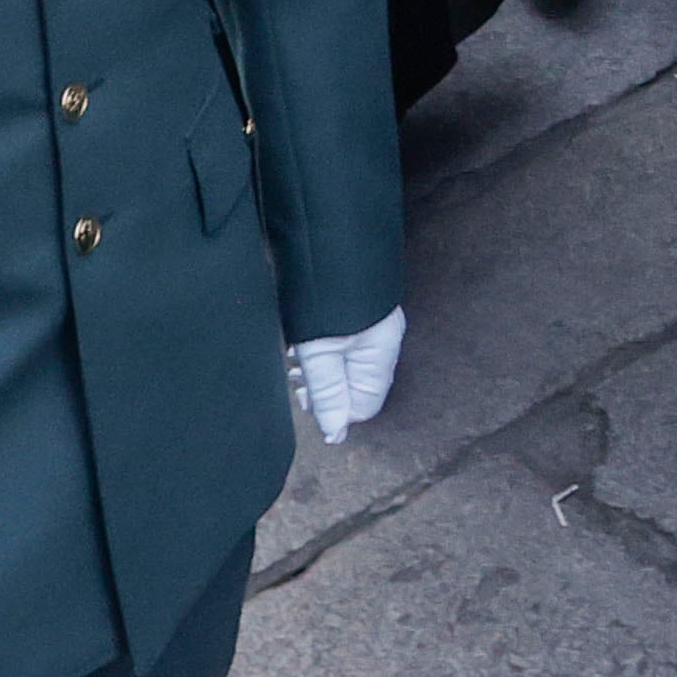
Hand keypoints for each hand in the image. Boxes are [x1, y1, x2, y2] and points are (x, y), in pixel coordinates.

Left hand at [288, 307, 405, 442]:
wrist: (331, 241)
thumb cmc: (326, 295)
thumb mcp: (321, 350)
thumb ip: (328, 392)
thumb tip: (336, 434)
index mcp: (380, 355)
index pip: (364, 406)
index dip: (335, 411)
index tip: (306, 400)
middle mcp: (381, 345)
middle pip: (356, 389)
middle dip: (326, 392)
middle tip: (298, 383)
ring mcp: (372, 329)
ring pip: (347, 369)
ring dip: (321, 374)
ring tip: (295, 365)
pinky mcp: (358, 316)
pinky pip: (345, 350)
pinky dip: (323, 356)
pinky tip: (303, 348)